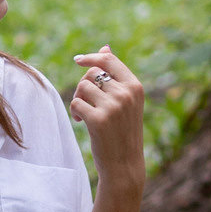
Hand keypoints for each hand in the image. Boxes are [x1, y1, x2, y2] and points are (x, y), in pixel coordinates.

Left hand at [69, 46, 144, 189]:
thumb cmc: (123, 131)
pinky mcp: (98, 120)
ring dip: (78, 98)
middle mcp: (126, 94)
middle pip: (92, 73)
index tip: (78, 60)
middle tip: (85, 101)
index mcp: (135, 87)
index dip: (91, 56)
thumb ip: (116, 75)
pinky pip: (76, 103)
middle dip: (83, 85)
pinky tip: (81, 121)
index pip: (108, 60)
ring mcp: (113, 106)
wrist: (125, 164)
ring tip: (83, 113)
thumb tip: (105, 47)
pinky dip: (75, 111)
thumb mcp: (126, 101)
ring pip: (82, 87)